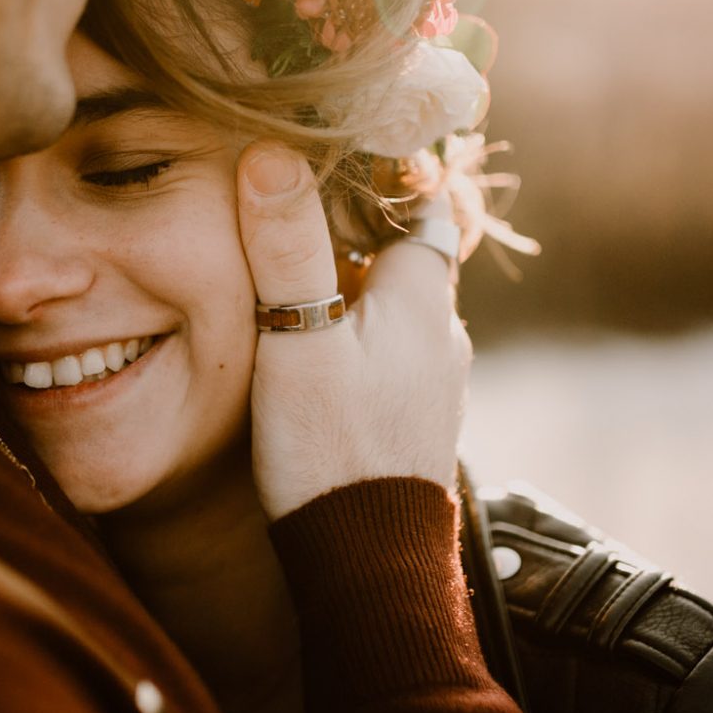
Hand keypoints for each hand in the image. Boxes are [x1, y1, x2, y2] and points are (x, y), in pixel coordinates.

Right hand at [235, 142, 471, 519]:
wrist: (368, 562)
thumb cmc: (332, 450)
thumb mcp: (297, 341)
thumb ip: (285, 248)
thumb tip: (271, 151)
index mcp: (423, 298)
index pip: (422, 202)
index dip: (385, 171)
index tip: (335, 149)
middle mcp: (441, 335)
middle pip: (404, 254)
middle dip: (354, 230)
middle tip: (291, 208)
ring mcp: (433, 383)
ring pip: (394, 309)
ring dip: (353, 289)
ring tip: (292, 279)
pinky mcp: (414, 423)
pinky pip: (387, 355)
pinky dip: (355, 339)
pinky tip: (313, 354)